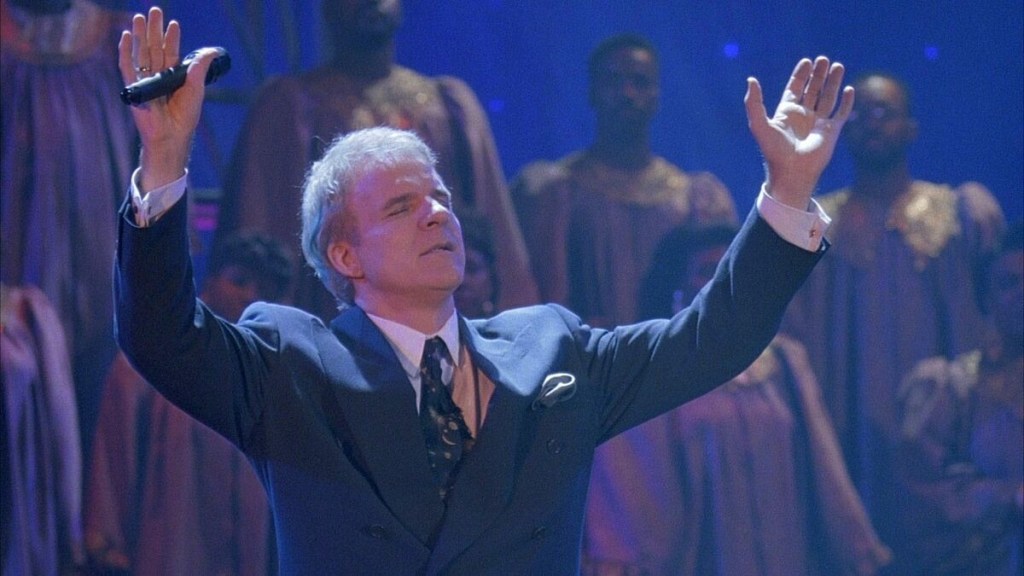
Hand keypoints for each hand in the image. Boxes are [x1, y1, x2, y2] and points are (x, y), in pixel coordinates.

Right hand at [117, 6, 216, 191]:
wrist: (171, 136)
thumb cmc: (184, 117)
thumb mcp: (196, 89)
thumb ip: (200, 69)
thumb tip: (211, 51)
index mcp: (173, 77)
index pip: (171, 53)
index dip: (171, 38)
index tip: (173, 23)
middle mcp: (157, 77)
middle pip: (154, 48)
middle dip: (154, 29)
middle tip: (154, 10)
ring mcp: (144, 81)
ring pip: (140, 53)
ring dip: (139, 35)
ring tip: (139, 17)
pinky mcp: (133, 88)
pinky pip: (126, 67)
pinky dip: (125, 52)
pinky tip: (124, 37)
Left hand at [744, 56, 854, 209]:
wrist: (791, 172)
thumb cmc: (773, 150)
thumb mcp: (759, 123)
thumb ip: (753, 102)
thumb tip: (750, 79)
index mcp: (787, 112)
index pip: (795, 88)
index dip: (801, 74)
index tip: (807, 61)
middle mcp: (803, 116)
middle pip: (813, 89)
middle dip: (819, 74)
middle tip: (824, 59)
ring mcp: (818, 123)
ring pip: (828, 97)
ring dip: (833, 82)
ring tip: (838, 65)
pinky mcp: (832, 132)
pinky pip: (841, 113)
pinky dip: (846, 102)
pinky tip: (849, 89)